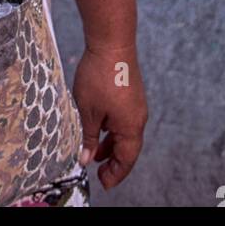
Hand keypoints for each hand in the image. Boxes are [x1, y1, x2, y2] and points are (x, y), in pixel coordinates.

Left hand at [72, 44, 147, 190]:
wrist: (112, 42)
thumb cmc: (100, 76)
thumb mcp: (88, 111)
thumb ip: (89, 137)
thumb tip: (87, 158)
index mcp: (131, 127)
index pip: (126, 159)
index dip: (115, 174)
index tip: (103, 183)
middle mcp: (138, 118)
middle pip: (127, 148)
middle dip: (112, 161)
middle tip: (98, 172)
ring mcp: (135, 105)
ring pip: (124, 132)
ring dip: (110, 144)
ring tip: (94, 151)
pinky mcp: (130, 93)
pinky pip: (122, 119)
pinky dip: (111, 128)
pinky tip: (97, 125)